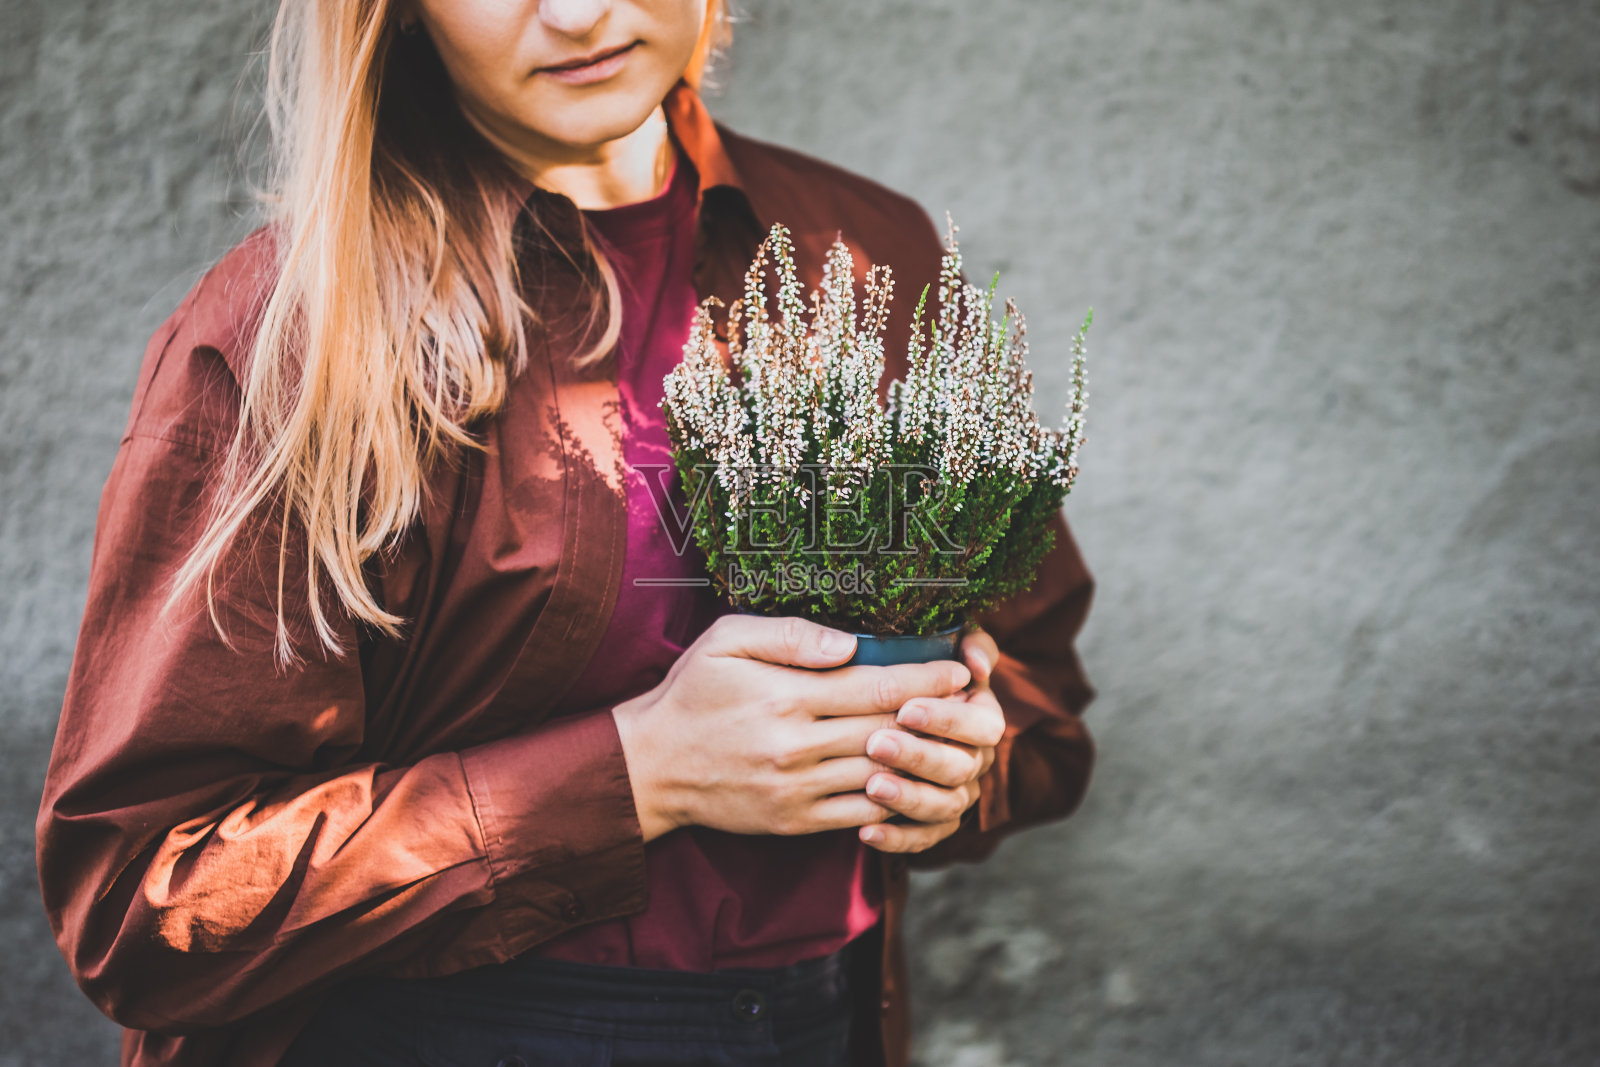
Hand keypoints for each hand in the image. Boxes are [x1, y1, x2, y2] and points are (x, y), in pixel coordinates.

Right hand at [612, 614, 971, 840]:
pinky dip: (893, 800)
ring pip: (882, 774)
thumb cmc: (692, 693)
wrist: (651, 766)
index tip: (959, 670)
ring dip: (923, 759)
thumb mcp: (727, 641)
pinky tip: (914, 781)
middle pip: (889, 729)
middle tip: (974, 702)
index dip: (926, 679)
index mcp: (787, 697)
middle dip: (937, 716)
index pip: (876, 685)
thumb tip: (850, 641)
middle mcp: (797, 747)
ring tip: (955, 740)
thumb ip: (791, 635)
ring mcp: (798, 789)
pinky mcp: (796, 821)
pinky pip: (860, 814)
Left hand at [857, 625, 1004, 852]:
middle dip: (919, 756)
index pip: (982, 724)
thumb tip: (976, 665)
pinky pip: (924, 839)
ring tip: (872, 787)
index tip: (906, 708)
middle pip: (961, 767)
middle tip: (875, 743)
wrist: (881, 709)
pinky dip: (897, 839)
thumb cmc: (912, 667)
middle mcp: (976, 758)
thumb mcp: (942, 642)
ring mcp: (956, 793)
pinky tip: (865, 833)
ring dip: (909, 798)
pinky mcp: (933, 823)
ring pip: (945, 806)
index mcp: (983, 717)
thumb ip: (969, 641)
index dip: (947, 719)